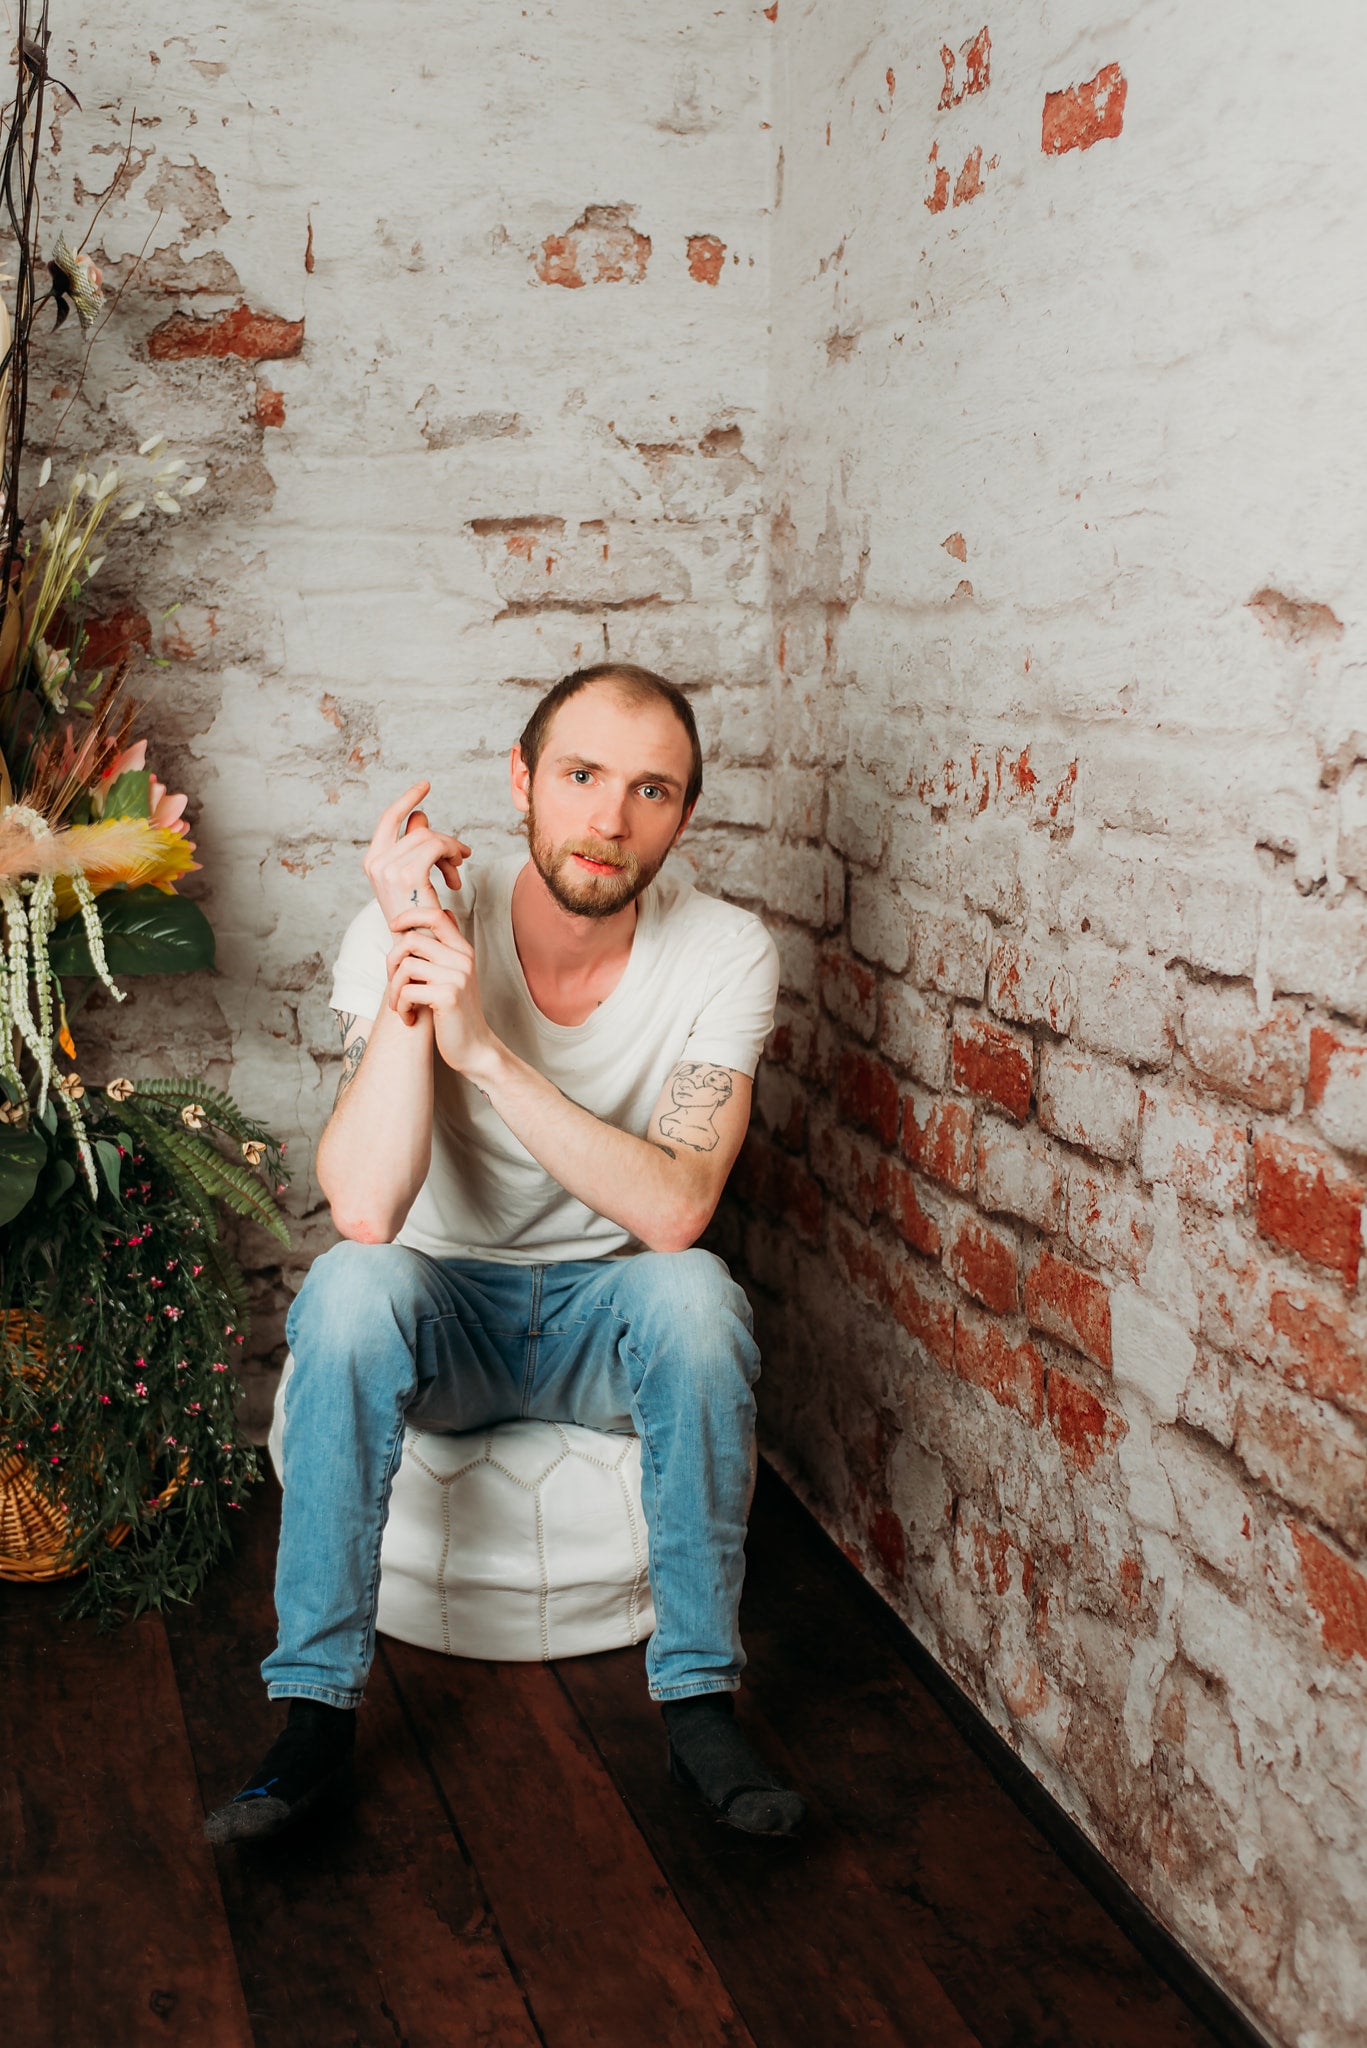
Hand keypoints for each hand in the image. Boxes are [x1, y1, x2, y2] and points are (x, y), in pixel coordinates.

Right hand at [364, 781, 470, 926]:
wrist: (419, 950)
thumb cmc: (419, 918)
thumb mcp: (413, 879)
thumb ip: (413, 846)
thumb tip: (419, 818)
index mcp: (372, 862)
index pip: (388, 819)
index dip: (406, 799)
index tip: (425, 785)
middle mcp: (375, 863)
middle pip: (419, 829)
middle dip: (444, 841)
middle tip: (461, 857)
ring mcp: (389, 868)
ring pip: (430, 837)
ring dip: (451, 851)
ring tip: (459, 870)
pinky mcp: (408, 873)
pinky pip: (437, 846)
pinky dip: (452, 855)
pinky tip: (457, 876)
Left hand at [386, 904, 493, 1075]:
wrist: (475, 1049)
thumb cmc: (458, 1014)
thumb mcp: (456, 976)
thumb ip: (446, 949)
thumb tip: (443, 914)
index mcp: (463, 951)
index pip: (435, 915)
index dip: (409, 915)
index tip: (393, 926)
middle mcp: (463, 960)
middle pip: (412, 939)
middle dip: (392, 961)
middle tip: (394, 983)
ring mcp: (457, 977)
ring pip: (406, 966)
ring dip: (393, 990)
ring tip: (400, 1005)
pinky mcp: (448, 996)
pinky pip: (407, 991)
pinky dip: (401, 1007)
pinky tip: (409, 1018)